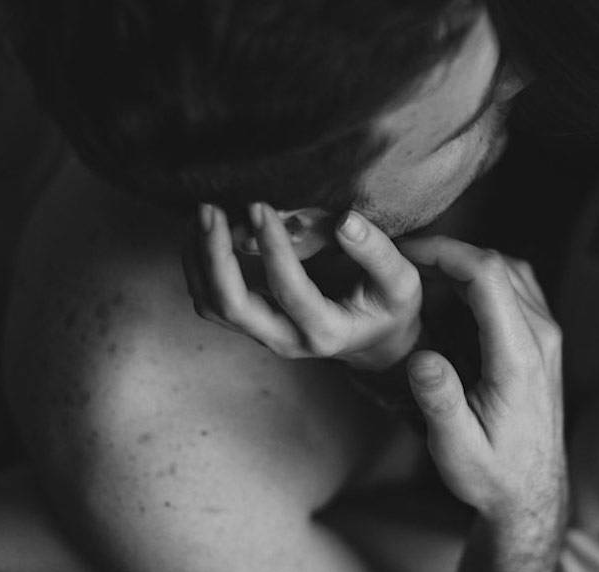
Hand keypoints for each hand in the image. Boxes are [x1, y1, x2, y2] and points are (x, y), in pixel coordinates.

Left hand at [183, 202, 421, 370]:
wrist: (374, 339)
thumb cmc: (388, 306)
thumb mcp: (400, 282)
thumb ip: (377, 253)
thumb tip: (346, 220)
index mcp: (326, 331)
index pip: (289, 291)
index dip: (271, 248)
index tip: (261, 206)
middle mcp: (287, 340)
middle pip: (232, 306)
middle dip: (215, 256)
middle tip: (210, 210)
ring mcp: (264, 334)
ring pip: (211, 304)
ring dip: (200, 259)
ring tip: (204, 214)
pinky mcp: (251, 323)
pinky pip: (209, 299)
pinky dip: (198, 264)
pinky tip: (203, 231)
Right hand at [400, 237, 566, 522]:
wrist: (532, 492)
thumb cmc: (492, 474)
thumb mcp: (458, 450)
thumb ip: (441, 403)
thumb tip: (422, 358)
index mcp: (519, 358)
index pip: (489, 277)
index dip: (446, 253)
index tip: (406, 252)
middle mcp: (540, 336)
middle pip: (498, 264)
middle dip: (448, 254)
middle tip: (403, 263)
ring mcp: (545, 335)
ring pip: (509, 271)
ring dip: (464, 265)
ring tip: (421, 277)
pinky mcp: (541, 338)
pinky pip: (514, 288)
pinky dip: (479, 280)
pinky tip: (449, 298)